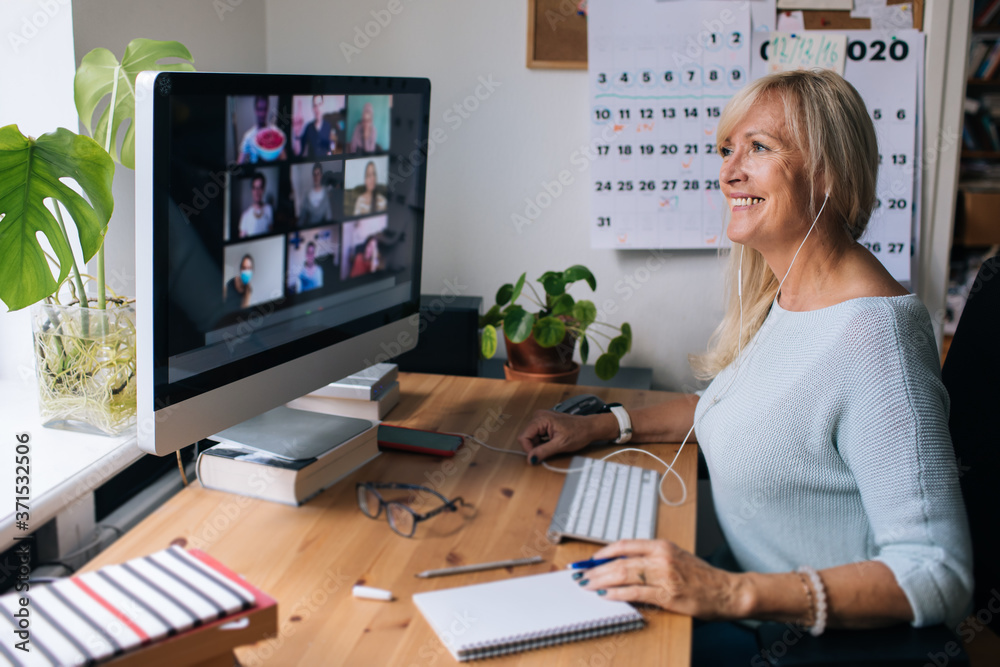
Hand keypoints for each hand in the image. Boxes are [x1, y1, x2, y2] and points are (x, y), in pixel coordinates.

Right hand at [516, 410, 614, 463]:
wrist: (590, 427)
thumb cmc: (579, 432)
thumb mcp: (561, 445)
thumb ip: (543, 451)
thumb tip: (531, 458)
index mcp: (541, 418)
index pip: (523, 437)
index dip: (529, 449)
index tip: (538, 456)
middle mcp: (539, 416)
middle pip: (526, 437)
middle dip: (535, 447)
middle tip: (549, 450)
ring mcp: (541, 418)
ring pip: (531, 437)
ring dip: (539, 445)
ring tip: (553, 445)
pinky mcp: (544, 423)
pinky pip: (536, 435)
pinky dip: (542, 442)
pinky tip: (552, 442)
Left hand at [578, 540, 747, 620]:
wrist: (726, 591)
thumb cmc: (701, 576)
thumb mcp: (675, 556)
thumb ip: (650, 557)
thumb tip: (620, 563)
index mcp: (661, 545)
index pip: (624, 545)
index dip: (602, 553)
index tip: (587, 560)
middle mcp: (661, 557)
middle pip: (619, 561)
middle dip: (595, 568)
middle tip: (579, 574)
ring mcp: (664, 576)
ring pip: (624, 575)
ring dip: (601, 580)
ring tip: (587, 585)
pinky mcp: (667, 595)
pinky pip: (636, 593)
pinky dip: (617, 594)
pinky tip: (606, 595)